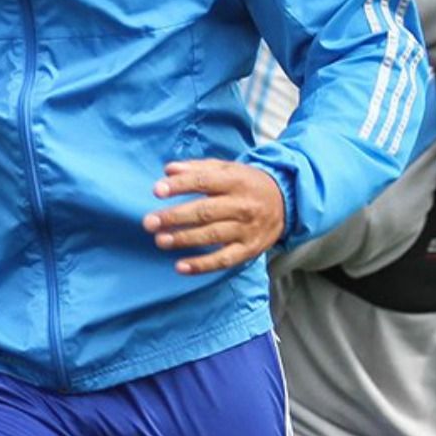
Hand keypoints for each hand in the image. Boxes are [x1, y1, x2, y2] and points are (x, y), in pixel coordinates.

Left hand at [142, 160, 284, 274]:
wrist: (285, 202)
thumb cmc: (247, 183)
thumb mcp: (227, 169)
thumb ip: (197, 168)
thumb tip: (168, 170)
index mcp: (235, 181)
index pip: (204, 181)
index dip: (179, 186)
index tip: (157, 190)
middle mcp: (242, 205)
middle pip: (205, 211)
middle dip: (175, 217)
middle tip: (149, 222)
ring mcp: (246, 229)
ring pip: (212, 236)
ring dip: (184, 240)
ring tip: (160, 240)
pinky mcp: (249, 249)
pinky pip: (223, 260)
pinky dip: (202, 265)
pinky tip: (180, 267)